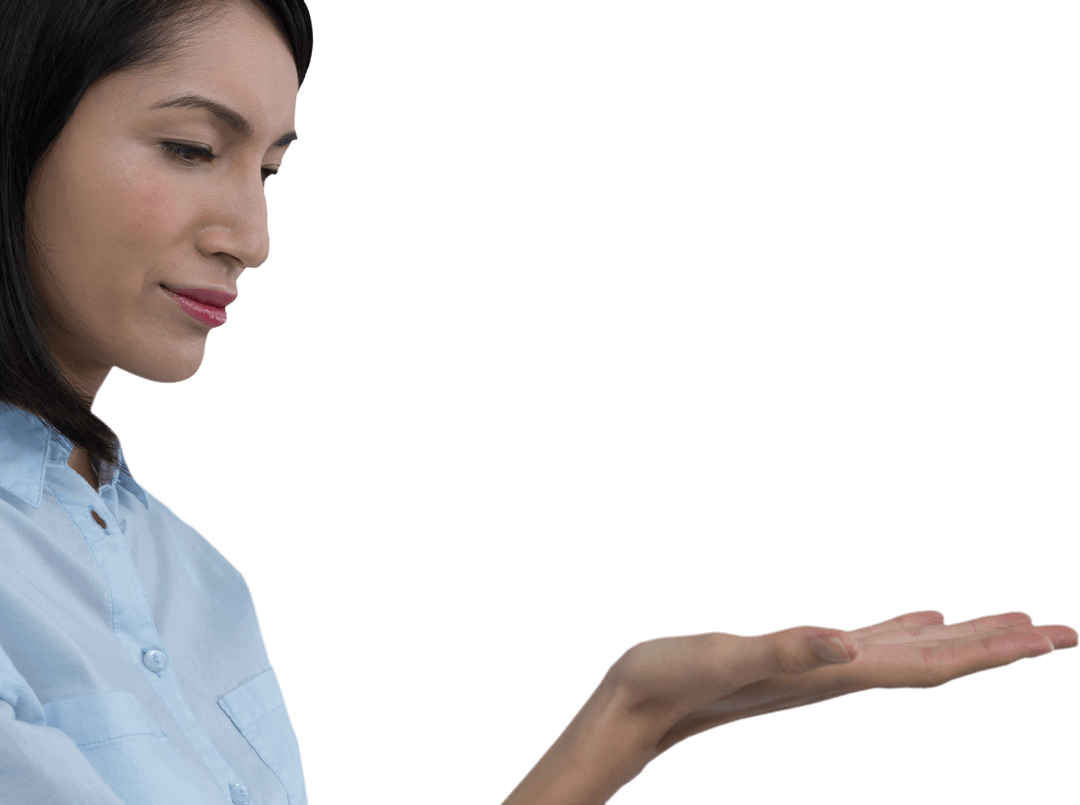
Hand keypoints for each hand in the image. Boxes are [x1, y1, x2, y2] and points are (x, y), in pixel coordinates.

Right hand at [605, 609, 1078, 755]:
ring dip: (964, 641)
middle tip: (1064, 634)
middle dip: (1001, 648)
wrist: (637, 708)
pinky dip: (906, 630)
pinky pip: (870, 643)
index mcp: (830, 674)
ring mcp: (818, 671)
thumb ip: (786, 650)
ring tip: (1011, 627)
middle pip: (936, 664)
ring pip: (909, 654)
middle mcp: (836, 676)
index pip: (927, 666)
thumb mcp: (726, 658)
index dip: (990, 651)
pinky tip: (919, 622)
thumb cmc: (672, 681)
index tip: (1048, 638)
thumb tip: (850, 643)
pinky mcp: (796, 662)